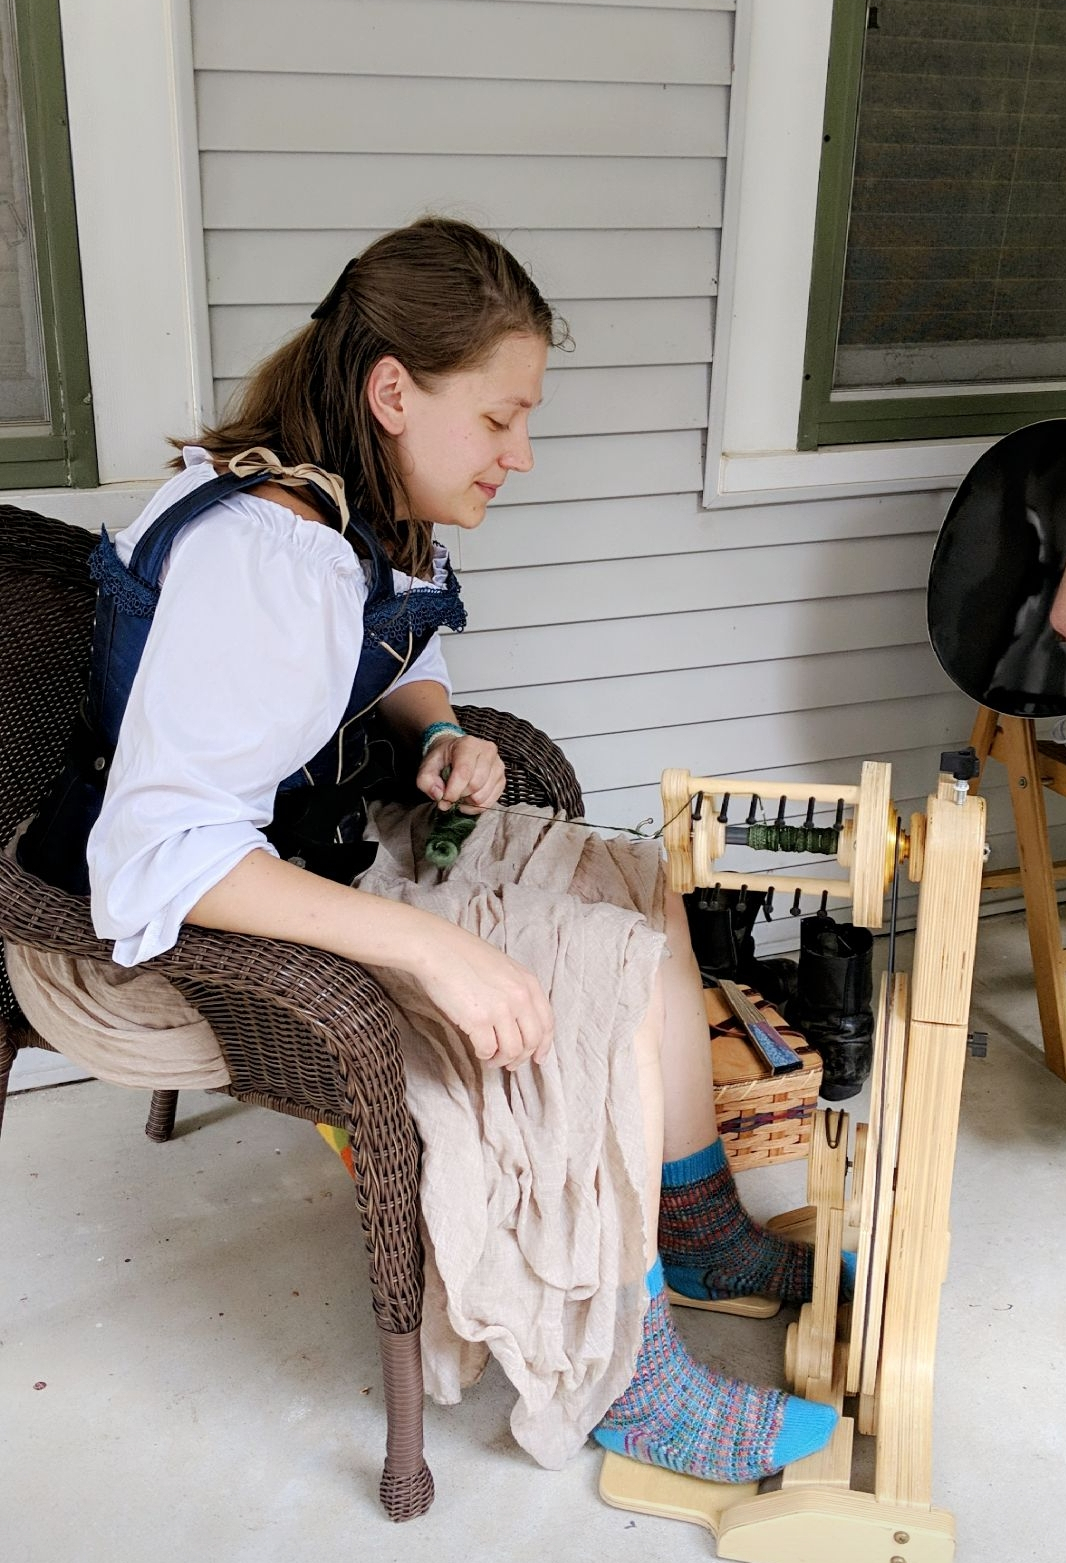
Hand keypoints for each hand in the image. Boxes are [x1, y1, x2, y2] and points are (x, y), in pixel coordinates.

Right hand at [412, 922, 553, 1069]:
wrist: (438, 948)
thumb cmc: (464, 956)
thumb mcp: (504, 968)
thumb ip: (516, 991)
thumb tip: (517, 1023)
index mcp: (528, 983)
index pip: (546, 1023)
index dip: (544, 1045)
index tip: (538, 1058)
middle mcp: (520, 997)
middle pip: (532, 1041)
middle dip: (521, 1058)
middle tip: (509, 1063)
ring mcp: (501, 1009)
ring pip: (512, 1050)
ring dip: (502, 1060)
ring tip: (491, 1059)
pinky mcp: (479, 1019)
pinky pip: (488, 1050)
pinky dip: (484, 1055)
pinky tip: (478, 1050)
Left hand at [417, 733, 505, 813]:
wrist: (455, 752)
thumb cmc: (442, 759)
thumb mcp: (427, 767)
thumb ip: (426, 782)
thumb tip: (439, 797)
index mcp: (468, 744)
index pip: (464, 772)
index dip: (453, 791)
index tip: (443, 799)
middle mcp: (488, 751)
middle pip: (475, 785)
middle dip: (460, 796)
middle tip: (450, 795)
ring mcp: (498, 765)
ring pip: (483, 795)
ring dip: (468, 802)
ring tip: (460, 795)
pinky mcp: (502, 779)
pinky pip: (491, 801)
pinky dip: (477, 806)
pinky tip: (468, 801)